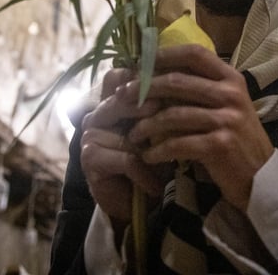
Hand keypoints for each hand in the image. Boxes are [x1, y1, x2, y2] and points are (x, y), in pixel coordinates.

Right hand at [78, 68, 168, 232]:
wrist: (136, 202)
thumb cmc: (153, 159)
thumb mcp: (162, 127)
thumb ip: (165, 102)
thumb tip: (187, 76)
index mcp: (113, 99)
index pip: (122, 75)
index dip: (145, 76)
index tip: (174, 80)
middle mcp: (97, 112)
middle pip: (123, 97)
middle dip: (151, 105)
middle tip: (174, 112)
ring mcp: (90, 134)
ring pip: (128, 130)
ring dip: (152, 147)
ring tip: (171, 157)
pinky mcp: (90, 158)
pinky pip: (126, 159)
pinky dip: (145, 173)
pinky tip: (156, 185)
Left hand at [125, 44, 274, 210]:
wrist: (260, 176)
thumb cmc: (236, 137)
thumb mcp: (226, 105)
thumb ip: (201, 88)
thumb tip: (157, 73)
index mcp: (232, 78)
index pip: (194, 53)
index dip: (164, 55)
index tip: (139, 63)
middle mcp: (231, 94)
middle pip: (177, 82)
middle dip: (144, 89)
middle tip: (122, 97)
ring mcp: (227, 119)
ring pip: (173, 114)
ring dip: (146, 125)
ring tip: (132, 133)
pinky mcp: (220, 145)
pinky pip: (178, 143)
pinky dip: (158, 150)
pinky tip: (147, 155)